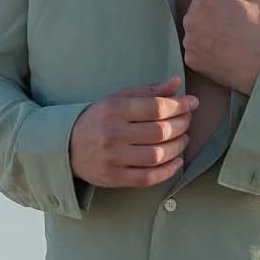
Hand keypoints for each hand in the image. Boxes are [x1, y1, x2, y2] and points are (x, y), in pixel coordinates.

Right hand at [68, 77, 197, 188]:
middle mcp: (113, 133)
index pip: (156, 107)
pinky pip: (148, 177)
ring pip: (157, 155)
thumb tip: (176, 82)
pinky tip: (177, 161)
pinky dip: (168, 171)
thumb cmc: (97, 119)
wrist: (66, 146)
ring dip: (178, 147)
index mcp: (114, 109)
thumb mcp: (117, 99)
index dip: (179, 105)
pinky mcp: (114, 177)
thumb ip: (148, 91)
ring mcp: (113, 158)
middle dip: (182, 125)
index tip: (193, 103)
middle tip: (188, 121)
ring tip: (183, 139)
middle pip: (160, 131)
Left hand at [181, 0, 259, 96]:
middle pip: (198, 7)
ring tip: (232, 36)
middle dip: (213, 9)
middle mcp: (191, 20)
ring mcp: (190, 42)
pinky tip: (225, 50)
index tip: (236, 2)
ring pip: (196, 27)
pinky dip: (206, 47)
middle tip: (236, 20)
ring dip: (208, 27)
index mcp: (204, 0)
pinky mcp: (192, 60)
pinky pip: (195, 47)